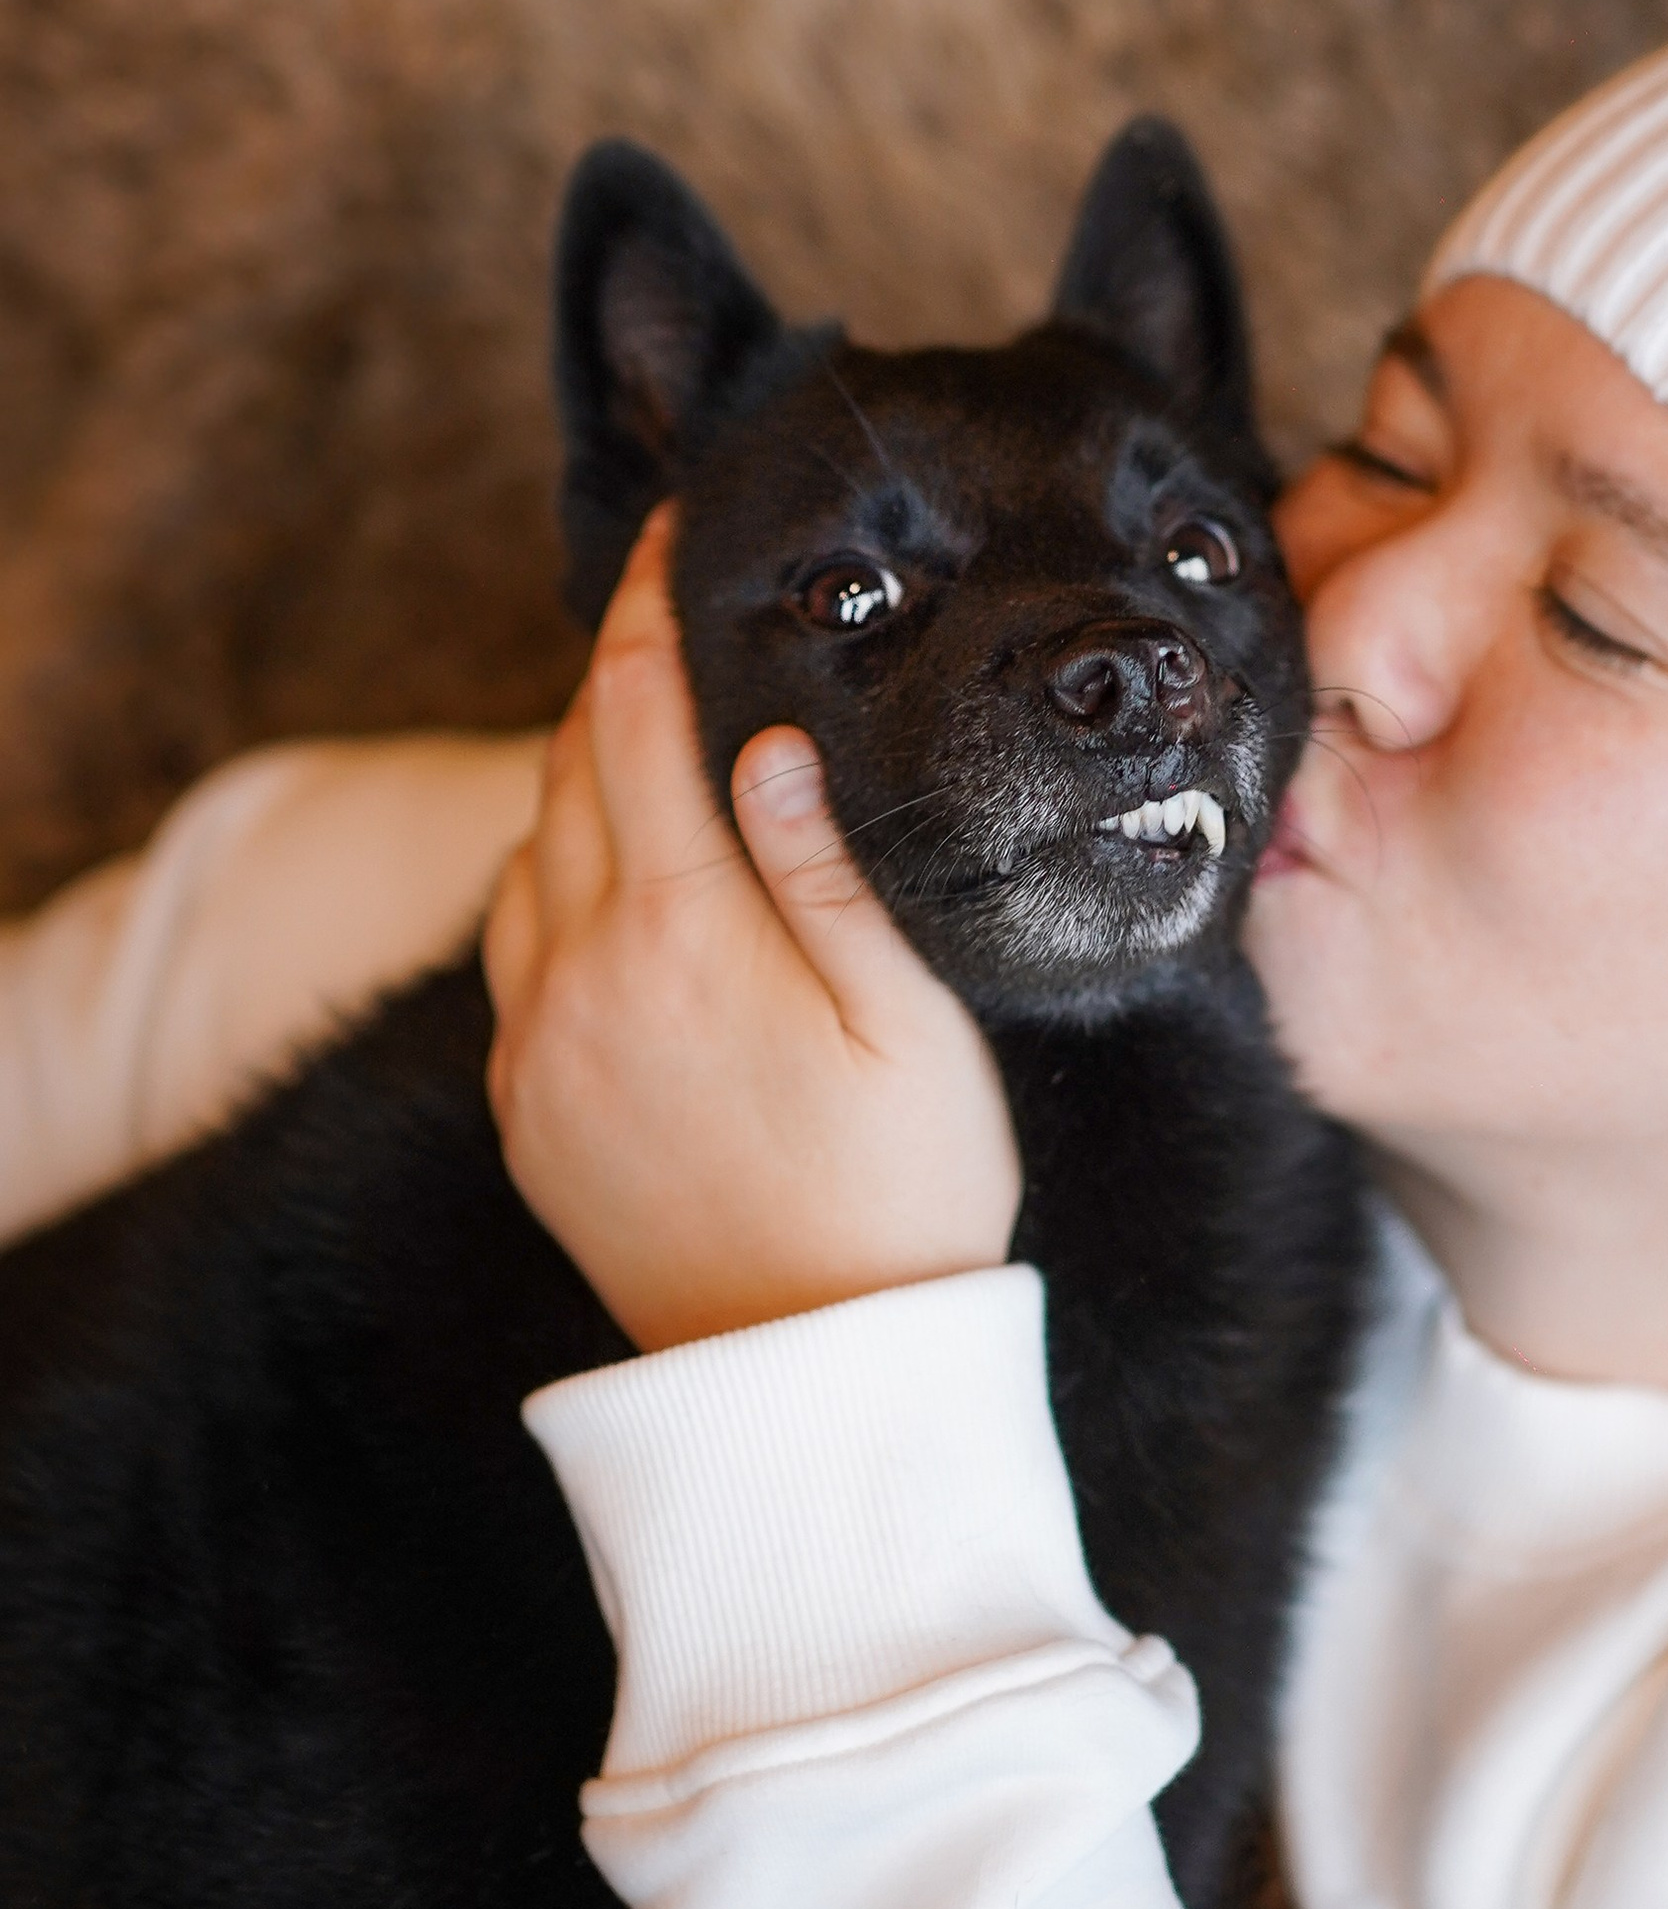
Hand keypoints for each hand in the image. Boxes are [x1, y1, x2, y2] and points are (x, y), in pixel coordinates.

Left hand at [483, 511, 1021, 1351]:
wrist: (814, 1379)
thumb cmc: (901, 1196)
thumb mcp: (912, 1022)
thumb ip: (830, 872)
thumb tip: (766, 741)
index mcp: (681, 931)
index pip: (639, 715)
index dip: (648, 605)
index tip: (668, 529)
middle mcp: (581, 974)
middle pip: (567, 767)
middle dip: (612, 673)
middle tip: (662, 608)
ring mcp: (538, 1047)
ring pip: (526, 853)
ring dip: (575, 777)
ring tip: (644, 736)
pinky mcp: (525, 1113)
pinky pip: (513, 954)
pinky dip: (551, 883)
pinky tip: (610, 883)